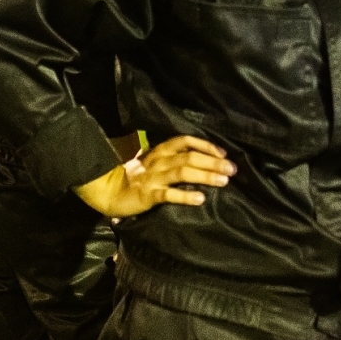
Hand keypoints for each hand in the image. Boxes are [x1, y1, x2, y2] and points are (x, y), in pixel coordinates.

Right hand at [72, 135, 232, 217]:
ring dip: (205, 176)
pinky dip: (185, 196)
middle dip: (212, 162)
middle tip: (232, 169)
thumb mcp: (153, 162)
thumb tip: (202, 160)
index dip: (206, 145)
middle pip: (189, 157)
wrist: (108, 191)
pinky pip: (168, 195)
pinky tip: (200, 199)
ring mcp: (153, 177)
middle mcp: (158, 161)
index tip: (223, 154)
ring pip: (182, 172)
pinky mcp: (147, 195)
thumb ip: (173, 158)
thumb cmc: (135, 177)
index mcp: (160, 151)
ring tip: (223, 181)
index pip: (185, 140)